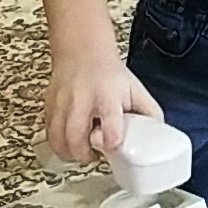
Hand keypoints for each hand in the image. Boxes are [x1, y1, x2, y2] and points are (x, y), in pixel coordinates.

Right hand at [44, 48, 163, 163]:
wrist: (82, 51)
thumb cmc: (108, 74)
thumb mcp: (134, 90)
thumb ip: (148, 111)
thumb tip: (159, 132)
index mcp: (108, 96)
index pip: (109, 119)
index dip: (111, 138)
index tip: (112, 146)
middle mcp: (82, 101)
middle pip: (76, 136)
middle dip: (85, 155)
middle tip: (95, 155)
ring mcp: (63, 105)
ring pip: (58, 140)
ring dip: (70, 154)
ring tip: (82, 152)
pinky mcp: (49, 108)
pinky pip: (49, 134)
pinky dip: (58, 145)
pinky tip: (70, 143)